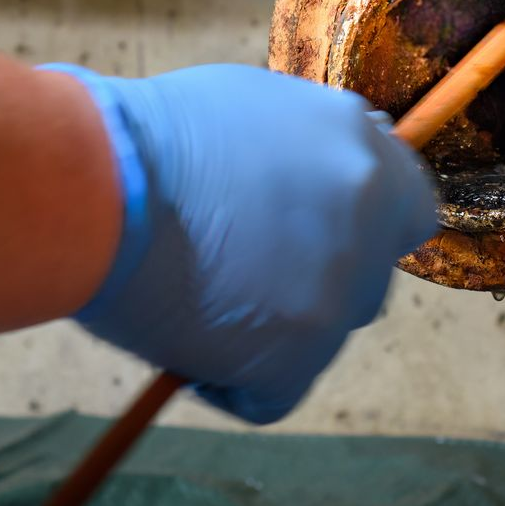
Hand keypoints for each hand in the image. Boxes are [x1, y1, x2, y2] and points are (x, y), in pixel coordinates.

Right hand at [48, 64, 436, 422]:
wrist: (93, 183)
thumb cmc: (154, 138)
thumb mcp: (260, 112)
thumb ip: (313, 151)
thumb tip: (328, 176)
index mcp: (367, 151)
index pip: (411, 209)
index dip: (366, 228)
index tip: (321, 234)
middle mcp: (369, 217)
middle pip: (367, 278)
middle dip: (318, 281)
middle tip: (244, 269)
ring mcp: (337, 289)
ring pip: (323, 336)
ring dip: (276, 329)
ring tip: (199, 296)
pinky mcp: (296, 354)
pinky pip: (275, 393)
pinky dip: (235, 383)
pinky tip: (188, 343)